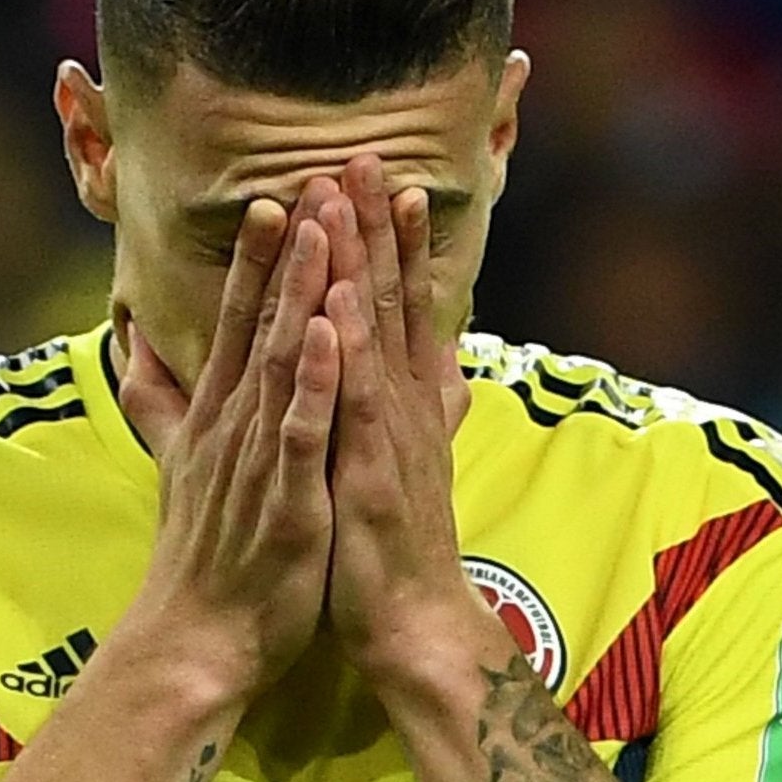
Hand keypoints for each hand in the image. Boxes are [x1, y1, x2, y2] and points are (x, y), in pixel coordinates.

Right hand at [117, 177, 343, 712]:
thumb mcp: (176, 463)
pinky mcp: (285, 497)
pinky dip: (315, 381)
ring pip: (284, 361)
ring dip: (303, 293)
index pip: (241, 323)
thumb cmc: (204, 557)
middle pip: (263, 323)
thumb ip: (157, 400)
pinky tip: (331, 335)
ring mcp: (258, 458)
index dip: (261, 261)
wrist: (198, 640)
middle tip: (311, 181)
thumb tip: (129, 344)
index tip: (278, 198)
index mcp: (222, 417)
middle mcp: (236, 425)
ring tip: (324, 230)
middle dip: (288, 252)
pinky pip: (299, 429)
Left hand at [317, 156, 490, 688]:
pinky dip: (346, 354)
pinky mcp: (371, 474)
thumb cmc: (397, 551)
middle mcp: (405, 408)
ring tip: (351, 202)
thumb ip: (426, 410)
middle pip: (392, 301)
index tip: (376, 180)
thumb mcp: (409, 465)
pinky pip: (356, 404)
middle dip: (375, 228)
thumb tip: (446, 367)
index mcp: (404, 405)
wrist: (415, 626)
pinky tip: (335, 307)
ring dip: (364, 265)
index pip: (399, 308)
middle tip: (361, 155)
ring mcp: (391, 436)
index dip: (389, 244)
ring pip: (377, 335)